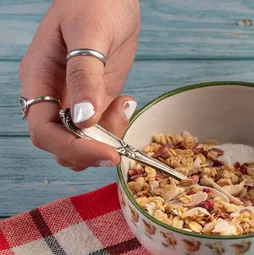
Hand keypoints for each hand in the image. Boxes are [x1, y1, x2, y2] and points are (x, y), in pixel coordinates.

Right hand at [18, 0, 139, 170]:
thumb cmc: (96, 0)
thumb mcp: (90, 32)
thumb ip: (85, 76)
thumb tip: (83, 118)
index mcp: (39, 78)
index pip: (44, 131)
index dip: (72, 148)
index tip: (106, 153)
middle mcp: (52, 96)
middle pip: (61, 145)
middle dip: (91, 148)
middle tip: (119, 128)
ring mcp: (73, 102)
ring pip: (81, 144)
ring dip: (106, 140)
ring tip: (123, 106)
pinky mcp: (95, 103)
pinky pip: (100, 132)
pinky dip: (116, 128)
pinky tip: (126, 102)